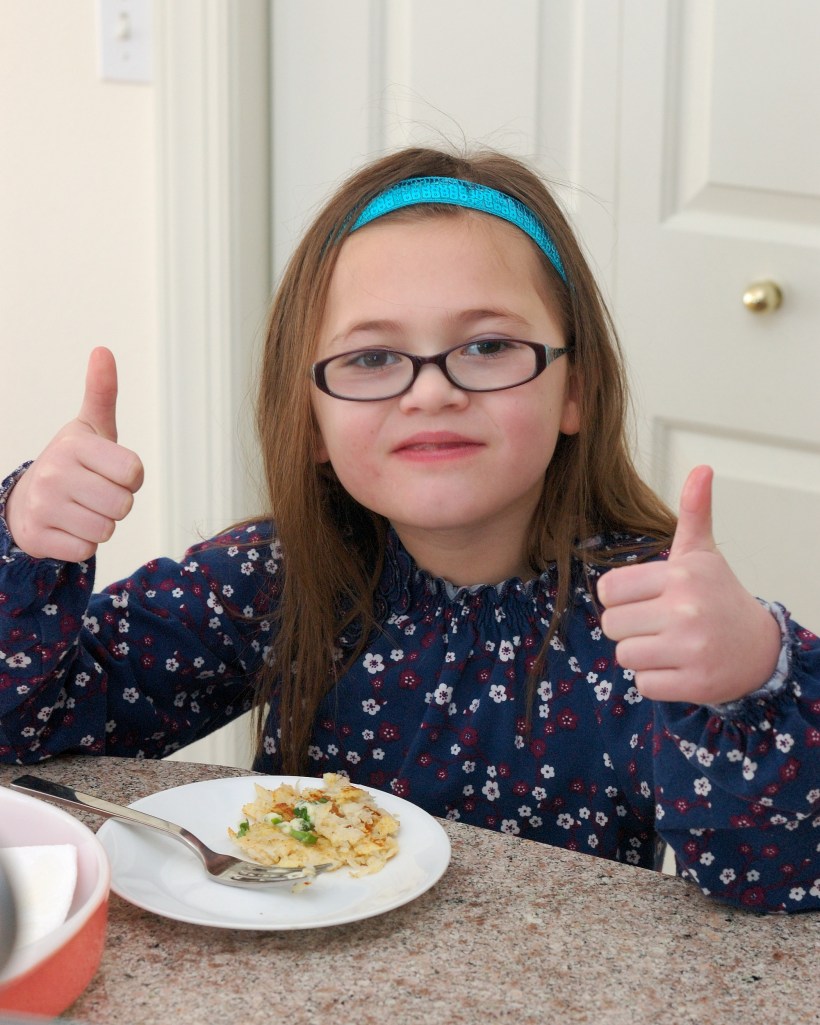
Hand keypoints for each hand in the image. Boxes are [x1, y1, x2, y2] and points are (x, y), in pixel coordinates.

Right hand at [5, 347, 143, 561]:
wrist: (28, 500)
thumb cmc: (74, 463)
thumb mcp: (91, 427)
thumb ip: (101, 392)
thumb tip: (103, 350)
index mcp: (74, 445)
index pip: (134, 472)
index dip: (131, 477)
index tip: (112, 470)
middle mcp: (56, 473)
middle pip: (123, 505)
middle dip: (117, 503)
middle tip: (96, 493)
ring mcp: (43, 507)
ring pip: (106, 530)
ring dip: (102, 524)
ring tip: (82, 509)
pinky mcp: (39, 538)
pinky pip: (87, 551)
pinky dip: (84, 544)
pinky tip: (69, 527)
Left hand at [597, 465, 780, 704]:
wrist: (761, 650)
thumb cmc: (719, 598)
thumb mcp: (703, 555)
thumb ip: (694, 513)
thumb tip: (702, 468)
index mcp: (681, 575)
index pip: (608, 590)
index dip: (620, 599)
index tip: (644, 600)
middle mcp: (686, 610)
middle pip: (612, 626)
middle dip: (628, 628)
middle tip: (658, 625)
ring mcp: (692, 649)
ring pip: (625, 657)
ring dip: (641, 656)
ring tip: (668, 646)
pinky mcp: (696, 684)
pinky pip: (643, 685)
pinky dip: (655, 680)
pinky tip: (678, 668)